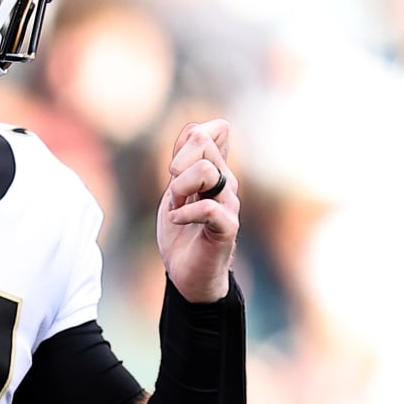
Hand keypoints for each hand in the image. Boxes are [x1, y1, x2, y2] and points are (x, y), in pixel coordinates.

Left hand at [156, 119, 238, 302]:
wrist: (187, 274)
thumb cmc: (182, 233)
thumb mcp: (175, 191)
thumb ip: (183, 162)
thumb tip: (194, 129)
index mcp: (216, 170)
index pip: (216, 129)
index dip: (190, 138)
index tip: (176, 166)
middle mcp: (227, 182)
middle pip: (204, 142)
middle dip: (178, 161)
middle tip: (174, 190)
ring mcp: (230, 204)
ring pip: (208, 171)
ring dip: (181, 187)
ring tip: (176, 207)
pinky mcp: (227, 228)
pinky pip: (208, 207)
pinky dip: (184, 213)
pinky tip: (175, 220)